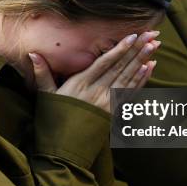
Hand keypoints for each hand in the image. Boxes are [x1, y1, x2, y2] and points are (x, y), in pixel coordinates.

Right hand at [29, 31, 159, 112]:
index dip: (119, 48)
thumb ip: (42, 73)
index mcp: (80, 84)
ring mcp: (106, 104)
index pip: (104, 62)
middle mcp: (96, 92)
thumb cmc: (51, 122)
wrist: (62, 151)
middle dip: (136, 50)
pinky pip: (130, 94)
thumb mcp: (45, 96)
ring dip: (142, 61)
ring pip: (128, 78)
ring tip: (154, 46)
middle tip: (151, 35)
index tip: (133, 36)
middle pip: (120, 67)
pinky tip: (149, 68)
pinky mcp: (113, 114)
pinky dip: (141, 81)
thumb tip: (32, 52)